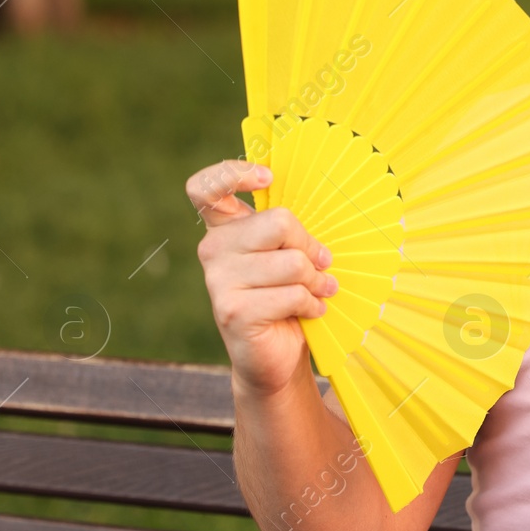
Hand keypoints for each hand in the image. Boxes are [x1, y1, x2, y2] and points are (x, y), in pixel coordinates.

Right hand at [187, 160, 335, 397]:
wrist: (277, 357)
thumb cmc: (290, 297)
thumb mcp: (290, 255)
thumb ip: (290, 231)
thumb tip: (323, 211)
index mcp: (225, 229)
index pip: (205, 188)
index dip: (234, 173)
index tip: (268, 178)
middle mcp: (213, 249)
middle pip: (278, 222)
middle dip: (310, 246)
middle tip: (321, 265)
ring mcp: (218, 281)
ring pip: (291, 263)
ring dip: (317, 281)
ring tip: (319, 291)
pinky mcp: (232, 311)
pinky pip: (291, 294)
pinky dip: (312, 304)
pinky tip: (311, 311)